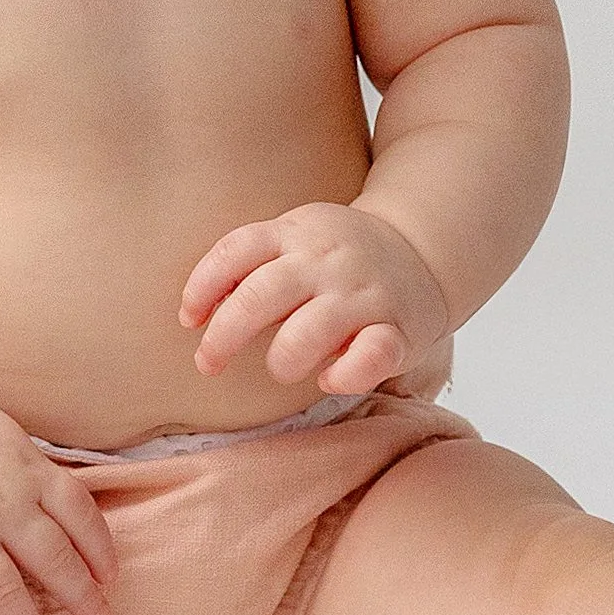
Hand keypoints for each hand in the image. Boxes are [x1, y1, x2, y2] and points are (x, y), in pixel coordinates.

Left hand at [180, 202, 449, 396]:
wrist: (424, 247)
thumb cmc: (339, 255)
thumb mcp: (295, 238)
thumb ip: (251, 266)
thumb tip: (195, 315)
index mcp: (296, 234)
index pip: (236, 251)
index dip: (203, 287)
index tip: (189, 320)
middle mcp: (327, 261)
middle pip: (261, 296)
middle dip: (223, 338)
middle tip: (208, 364)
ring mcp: (364, 294)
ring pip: (308, 332)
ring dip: (282, 360)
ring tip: (282, 368)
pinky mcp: (399, 329)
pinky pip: (371, 357)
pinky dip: (345, 376)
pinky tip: (331, 380)